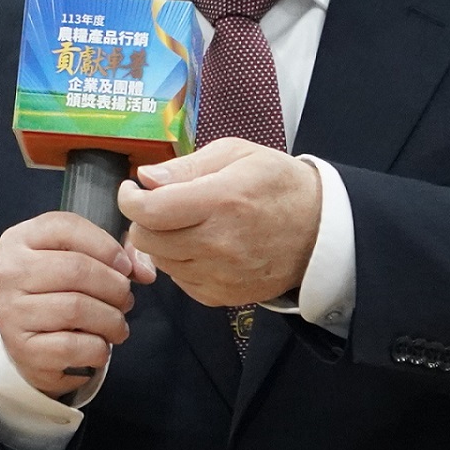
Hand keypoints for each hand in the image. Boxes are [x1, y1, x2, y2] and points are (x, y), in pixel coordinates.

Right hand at [0, 211, 155, 399]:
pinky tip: (99, 346)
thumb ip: (116, 254)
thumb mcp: (77, 259)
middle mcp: (7, 273)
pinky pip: (72, 346)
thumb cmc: (58, 293)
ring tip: (117, 325)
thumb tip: (145, 272)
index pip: (66, 227)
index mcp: (18, 240)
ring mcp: (10, 313)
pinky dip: (98, 348)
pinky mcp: (22, 350)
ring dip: (111, 320)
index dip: (107, 246)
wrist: (27, 342)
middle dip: (115, 287)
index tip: (125, 268)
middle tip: (125, 300)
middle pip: (76, 269)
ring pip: (76, 309)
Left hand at [118, 140, 321, 308]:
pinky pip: (178, 280)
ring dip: (161, 241)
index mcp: (222, 200)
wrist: (320, 231)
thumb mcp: (237, 154)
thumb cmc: (277, 184)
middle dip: (143, 219)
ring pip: (160, 261)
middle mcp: (219, 242)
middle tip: (156, 205)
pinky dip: (179, 262)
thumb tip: (146, 178)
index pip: (151, 211)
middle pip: (147, 239)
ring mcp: (220, 274)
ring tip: (183, 224)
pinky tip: (199, 245)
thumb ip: (187, 166)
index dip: (129, 199)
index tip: (132, 190)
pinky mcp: (221, 296)